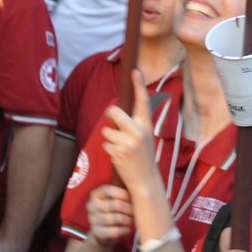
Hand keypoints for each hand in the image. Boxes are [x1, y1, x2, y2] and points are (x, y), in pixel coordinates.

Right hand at [86, 184, 134, 246]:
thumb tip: (137, 185)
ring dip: (128, 220)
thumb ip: (122, 191)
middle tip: (136, 212)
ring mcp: (93, 220)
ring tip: (132, 220)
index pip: (109, 190)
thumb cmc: (113, 212)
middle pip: (115, 204)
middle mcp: (92, 206)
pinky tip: (128, 229)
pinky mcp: (97, 233)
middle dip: (129, 208)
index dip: (123, 194)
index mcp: (96, 194)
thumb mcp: (115, 199)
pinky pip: (115, 231)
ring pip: (117, 218)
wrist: (103, 233)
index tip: (132, 198)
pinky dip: (125, 230)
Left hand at [101, 73, 160, 193]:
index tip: (135, 71)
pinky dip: (109, 150)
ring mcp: (127, 142)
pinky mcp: (118, 152)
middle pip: (114, 112)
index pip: (143, 102)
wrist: (145, 180)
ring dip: (110, 138)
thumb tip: (116, 113)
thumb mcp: (145, 137)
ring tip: (121, 148)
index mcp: (147, 126)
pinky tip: (119, 157)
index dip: (139, 85)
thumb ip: (134, 125)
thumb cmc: (144, 157)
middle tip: (112, 121)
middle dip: (109, 115)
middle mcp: (138, 132)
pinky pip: (105, 144)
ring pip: (107, 131)